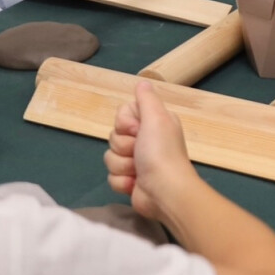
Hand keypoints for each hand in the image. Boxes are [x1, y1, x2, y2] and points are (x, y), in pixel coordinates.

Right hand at [104, 81, 200, 221]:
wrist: (165, 191)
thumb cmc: (161, 153)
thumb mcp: (156, 118)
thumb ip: (147, 99)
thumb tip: (142, 82)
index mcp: (153, 123)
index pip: (122, 114)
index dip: (124, 123)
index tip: (137, 130)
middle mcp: (145, 140)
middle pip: (114, 136)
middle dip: (123, 146)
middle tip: (139, 152)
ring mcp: (137, 162)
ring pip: (110, 157)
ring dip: (122, 165)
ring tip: (138, 171)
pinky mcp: (130, 181)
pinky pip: (111, 176)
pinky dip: (122, 181)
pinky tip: (135, 184)